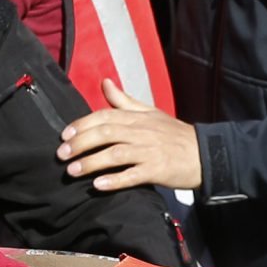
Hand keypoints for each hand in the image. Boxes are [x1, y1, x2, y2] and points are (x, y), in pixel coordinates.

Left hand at [58, 80, 200, 190]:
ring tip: (72, 171)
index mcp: (137, 117)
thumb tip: (105, 82)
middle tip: (61, 155)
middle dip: (81, 144)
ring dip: (91, 162)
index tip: (65, 136)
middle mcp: (141, 131)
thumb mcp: (150, 112)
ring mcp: (149, 151)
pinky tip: (98, 185)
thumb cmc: (174, 134)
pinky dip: (115, 180)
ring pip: (115, 154)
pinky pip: (133, 175)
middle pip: (106, 133)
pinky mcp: (157, 170)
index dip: (82, 125)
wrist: (205, 153)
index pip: (105, 116)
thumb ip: (125, 100)